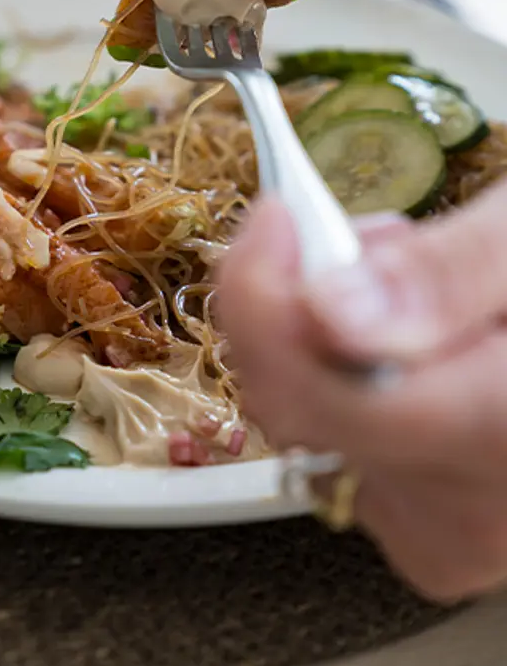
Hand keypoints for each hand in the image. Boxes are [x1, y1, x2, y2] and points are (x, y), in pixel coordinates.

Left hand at [218, 183, 506, 600]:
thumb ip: (452, 272)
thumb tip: (332, 309)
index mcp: (504, 435)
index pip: (319, 391)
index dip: (267, 294)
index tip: (278, 216)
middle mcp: (473, 516)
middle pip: (301, 407)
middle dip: (304, 302)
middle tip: (376, 240)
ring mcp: (452, 535)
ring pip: (311, 428)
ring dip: (329, 340)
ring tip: (425, 288)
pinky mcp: (437, 533)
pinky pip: (345, 454)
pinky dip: (353, 386)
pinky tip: (417, 346)